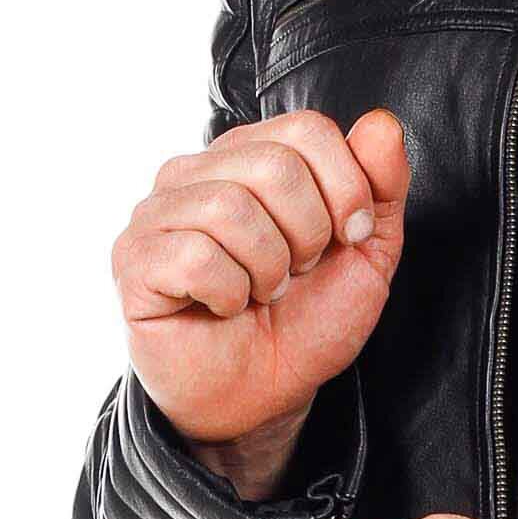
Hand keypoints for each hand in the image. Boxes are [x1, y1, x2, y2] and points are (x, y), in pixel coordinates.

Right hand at [113, 108, 409, 451]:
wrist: (266, 394)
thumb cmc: (307, 320)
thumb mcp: (367, 252)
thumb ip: (381, 187)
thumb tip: (382, 124)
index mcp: (252, 156)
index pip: (308, 129)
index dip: (347, 188)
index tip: (349, 237)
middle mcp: (197, 172)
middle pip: (274, 166)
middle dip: (309, 234)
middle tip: (296, 273)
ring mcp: (158, 213)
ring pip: (231, 209)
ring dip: (269, 269)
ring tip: (261, 292)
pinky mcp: (134, 259)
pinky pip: (195, 257)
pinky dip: (230, 294)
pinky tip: (226, 307)